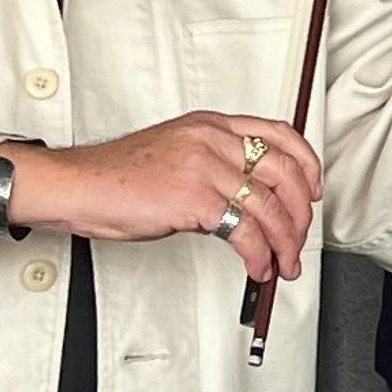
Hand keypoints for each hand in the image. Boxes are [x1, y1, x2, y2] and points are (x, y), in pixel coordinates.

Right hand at [6, 115, 319, 284]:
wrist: (77, 186)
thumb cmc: (117, 177)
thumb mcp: (175, 153)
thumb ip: (214, 164)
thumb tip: (250, 199)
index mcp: (210, 125)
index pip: (279, 134)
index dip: (307, 164)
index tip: (314, 189)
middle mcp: (213, 141)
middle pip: (285, 173)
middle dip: (301, 214)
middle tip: (299, 240)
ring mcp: (205, 167)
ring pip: (270, 207)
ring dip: (284, 243)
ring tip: (282, 263)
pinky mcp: (195, 199)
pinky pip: (244, 232)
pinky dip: (258, 255)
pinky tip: (256, 266)